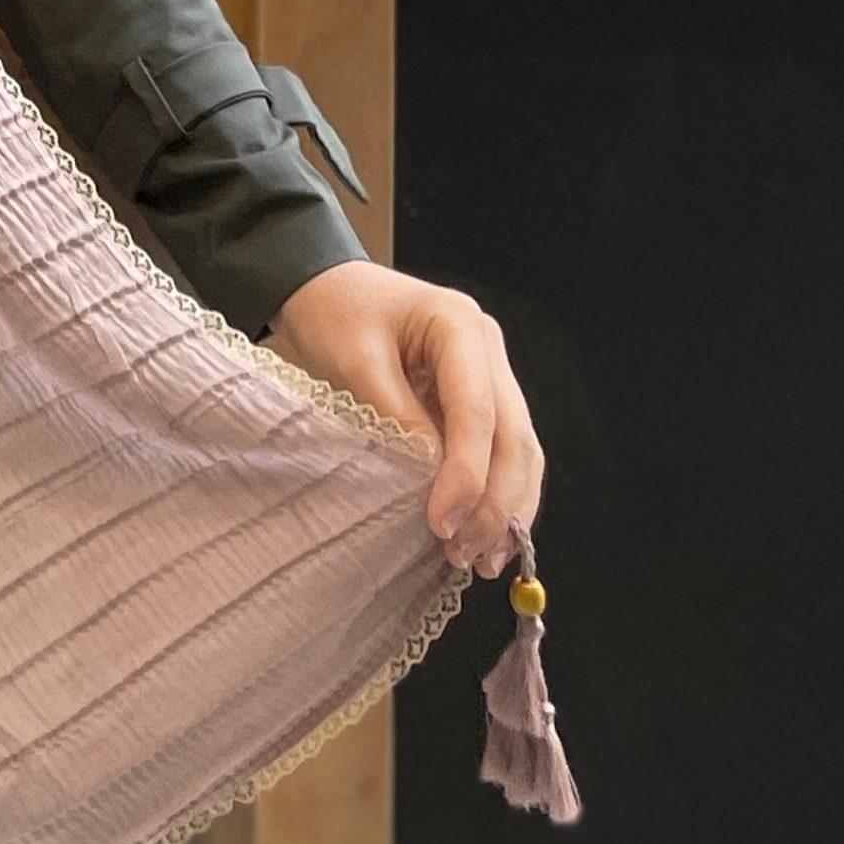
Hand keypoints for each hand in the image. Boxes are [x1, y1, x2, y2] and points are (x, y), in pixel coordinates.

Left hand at [263, 262, 544, 574]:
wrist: (323, 284)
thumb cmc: (333, 312)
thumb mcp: (352, 359)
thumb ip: (395, 415)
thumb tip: (432, 478)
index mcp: (459, 324)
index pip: (476, 411)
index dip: (466, 473)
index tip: (442, 523)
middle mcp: (488, 348)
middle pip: (512, 436)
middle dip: (495, 502)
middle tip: (466, 553)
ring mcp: (490, 372)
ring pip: (520, 449)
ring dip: (505, 507)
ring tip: (479, 558)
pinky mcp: (480, 396)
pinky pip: (501, 450)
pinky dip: (496, 494)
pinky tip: (483, 534)